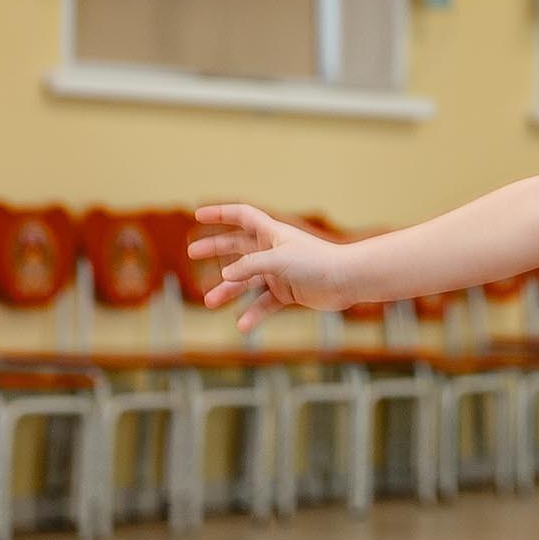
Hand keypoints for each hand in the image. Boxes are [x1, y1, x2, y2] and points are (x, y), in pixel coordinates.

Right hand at [188, 204, 362, 332]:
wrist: (346, 280)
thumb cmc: (316, 263)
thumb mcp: (277, 260)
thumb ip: (248, 266)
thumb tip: (225, 276)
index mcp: (272, 233)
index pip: (241, 216)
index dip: (219, 213)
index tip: (197, 215)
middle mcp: (273, 250)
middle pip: (237, 246)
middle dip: (214, 248)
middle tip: (191, 253)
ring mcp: (279, 272)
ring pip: (246, 280)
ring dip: (228, 290)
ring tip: (209, 301)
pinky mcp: (287, 292)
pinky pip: (264, 303)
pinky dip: (253, 313)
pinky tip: (243, 326)